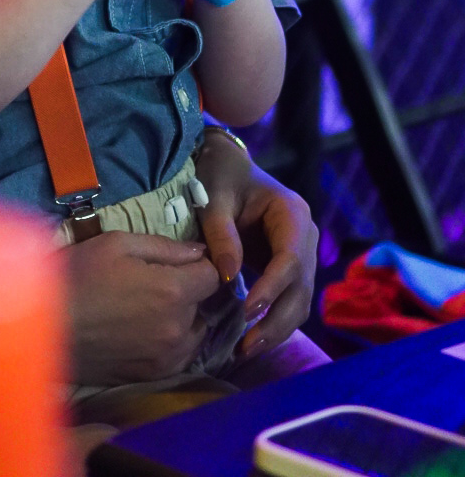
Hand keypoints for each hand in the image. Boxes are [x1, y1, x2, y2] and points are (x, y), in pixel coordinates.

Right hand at [64, 229, 220, 383]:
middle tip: (154, 282)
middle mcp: (179, 328)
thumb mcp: (117, 243)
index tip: (179, 263)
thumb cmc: (78, 274)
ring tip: (148, 308)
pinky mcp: (154, 376)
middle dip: (186, 290)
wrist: (45, 326)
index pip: (213, 275)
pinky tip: (143, 331)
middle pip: (203, 304)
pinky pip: (179, 354)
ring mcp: (168, 357)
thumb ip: (165, 246)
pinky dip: (170, 341)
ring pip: (194, 331)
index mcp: (172, 291)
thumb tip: (200, 250)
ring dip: (181, 318)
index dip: (198, 265)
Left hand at [195, 130, 316, 357]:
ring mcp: (302, 256)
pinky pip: (288, 301)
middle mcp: (306, 238)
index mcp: (293, 214)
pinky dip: (273, 322)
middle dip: (277, 320)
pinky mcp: (290, 271)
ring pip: (299, 302)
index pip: (290, 259)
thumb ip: (221, 234)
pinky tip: (250, 339)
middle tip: (247, 346)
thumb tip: (227, 277)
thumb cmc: (220, 177)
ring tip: (246, 350)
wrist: (227, 169)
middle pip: (301, 288)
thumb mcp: (214, 198)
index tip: (247, 312)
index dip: (272, 288)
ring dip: (276, 329)